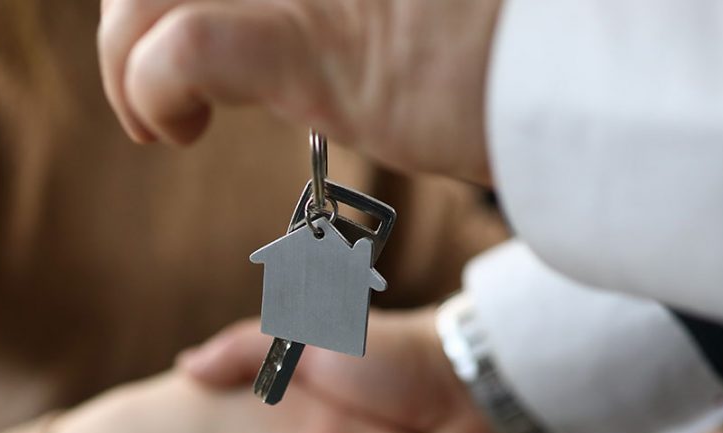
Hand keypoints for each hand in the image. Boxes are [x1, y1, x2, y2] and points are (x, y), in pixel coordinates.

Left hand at [98, 0, 501, 182]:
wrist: (599, 65)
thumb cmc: (518, 35)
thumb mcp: (405, 3)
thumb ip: (339, 8)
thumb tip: (280, 25)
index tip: (174, 26)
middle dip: (128, 15)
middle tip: (149, 79)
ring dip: (124, 57)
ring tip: (156, 119)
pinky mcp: (317, 45)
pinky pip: (185, 48)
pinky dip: (154, 92)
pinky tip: (177, 130)